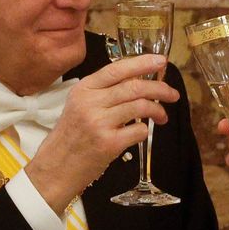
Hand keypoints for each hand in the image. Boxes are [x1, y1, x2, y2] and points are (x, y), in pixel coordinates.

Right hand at [25, 55, 176, 210]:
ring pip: (141, 106)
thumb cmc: (70, 138)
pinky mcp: (109, 143)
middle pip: (134, 87)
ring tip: (162, 116)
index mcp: (83, 89)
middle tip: (172, 94)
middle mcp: (90, 102)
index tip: (161, 61)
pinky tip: (140, 134)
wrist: (56, 168)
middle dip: (160, 88)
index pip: (117, 69)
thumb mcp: (78, 106)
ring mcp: (99, 123)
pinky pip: (139, 131)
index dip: (142, 62)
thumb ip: (103, 93)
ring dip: (158, 110)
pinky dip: (145, 131)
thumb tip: (138, 83)